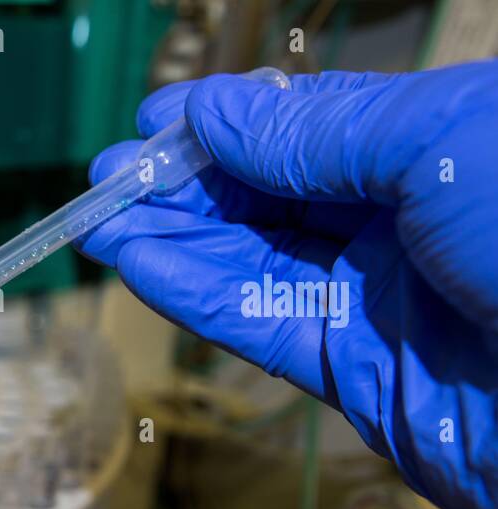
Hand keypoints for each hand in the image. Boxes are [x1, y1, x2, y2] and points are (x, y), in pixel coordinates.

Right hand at [79, 62, 497, 508]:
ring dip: (172, 237)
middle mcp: (400, 218)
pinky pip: (253, 320)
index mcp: (435, 144)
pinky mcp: (346, 366)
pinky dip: (193, 292)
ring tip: (101, 218)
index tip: (156, 121)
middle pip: (268, 193)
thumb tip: (215, 113)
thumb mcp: (437, 144)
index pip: (309, 124)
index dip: (228, 122)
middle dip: (186, 182)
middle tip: (109, 176)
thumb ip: (315, 133)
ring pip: (249, 257)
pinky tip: (138, 264)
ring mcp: (370, 294)